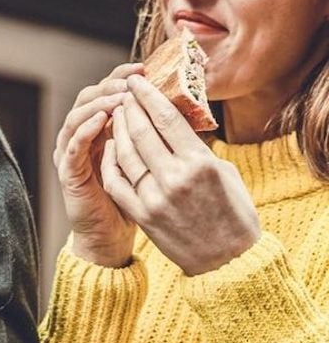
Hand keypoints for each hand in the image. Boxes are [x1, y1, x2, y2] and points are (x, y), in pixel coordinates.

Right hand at [54, 63, 140, 266]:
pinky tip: (102, 119)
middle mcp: (83, 137)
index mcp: (102, 130)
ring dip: (98, 103)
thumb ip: (158, 139)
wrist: (112, 237)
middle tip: (132, 78)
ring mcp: (71, 153)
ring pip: (78, 116)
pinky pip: (72, 146)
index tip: (145, 68)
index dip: (122, 78)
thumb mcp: (153, 164)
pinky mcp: (68, 173)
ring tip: (120, 96)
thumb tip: (186, 110)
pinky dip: (85, 129)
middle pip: (90, 98)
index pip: (107, 93)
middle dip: (111, 85)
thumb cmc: (138, 202)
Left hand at [101, 74, 260, 274]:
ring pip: (124, 153)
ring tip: (116, 116)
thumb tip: (175, 121)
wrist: (228, 262)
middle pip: (141, 130)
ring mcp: (155, 197)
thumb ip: (197, 147)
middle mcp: (175, 178)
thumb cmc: (232, 213)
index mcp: (200, 163)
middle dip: (129, 107)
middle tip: (123, 93)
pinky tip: (110, 146)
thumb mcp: (224, 172)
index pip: (166, 118)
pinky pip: (116, 179)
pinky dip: (110, 159)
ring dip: (117, 130)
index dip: (147, 95)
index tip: (137, 81)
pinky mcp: (141, 214)